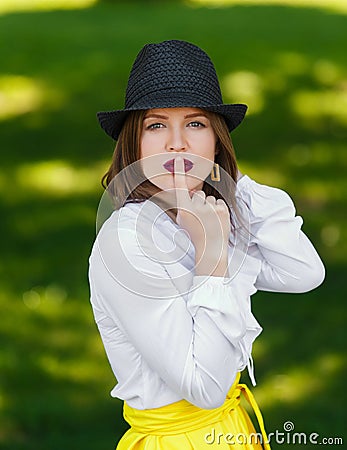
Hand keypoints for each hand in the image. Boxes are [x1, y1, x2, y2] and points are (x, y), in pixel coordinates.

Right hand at [174, 157, 229, 276]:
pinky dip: (219, 209)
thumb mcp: (182, 220)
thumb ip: (184, 204)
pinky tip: (217, 220)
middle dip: (200, 202)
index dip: (179, 172)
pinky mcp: (223, 210)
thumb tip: (190, 190)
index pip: (180, 187)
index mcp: (184, 210)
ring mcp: (210, 209)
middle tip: (201, 218)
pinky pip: (219, 202)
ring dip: (210, 206)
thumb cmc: (194, 233)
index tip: (179, 159)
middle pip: (199, 193)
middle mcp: (196, 208)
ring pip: (210, 198)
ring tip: (209, 221)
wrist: (210, 248)